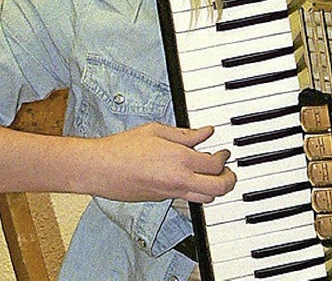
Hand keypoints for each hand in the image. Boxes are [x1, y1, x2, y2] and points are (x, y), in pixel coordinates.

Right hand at [83, 122, 235, 202]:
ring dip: (214, 188)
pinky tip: (190, 176)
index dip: (224, 157)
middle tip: (228, 170)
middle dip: (229, 179)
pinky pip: (188, 198)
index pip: (216, 164)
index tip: (224, 152)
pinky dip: (196, 190)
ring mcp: (171, 193)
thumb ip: (185, 134)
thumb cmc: (123, 147)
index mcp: (181, 159)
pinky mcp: (162, 200)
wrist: (101, 169)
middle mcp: (180, 180)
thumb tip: (206, 132)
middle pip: (219, 189)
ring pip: (206, 199)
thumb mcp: (157, 130)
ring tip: (213, 175)